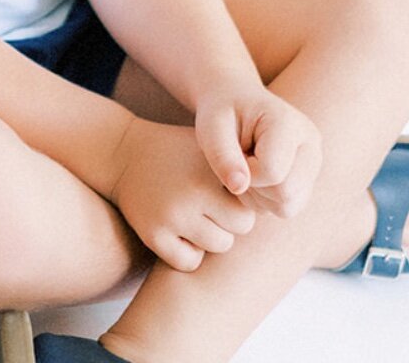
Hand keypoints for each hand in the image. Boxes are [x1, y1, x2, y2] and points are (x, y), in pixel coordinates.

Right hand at [108, 117, 256, 270]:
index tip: (224, 193)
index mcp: (211, 171)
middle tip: (207, 204)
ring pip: (217, 246)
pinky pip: (190, 261)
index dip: (239, 204)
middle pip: (238, 230)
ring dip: (209, 236)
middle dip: (228, 222)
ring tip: (191, 213)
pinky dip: (188, 252)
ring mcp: (172, 215)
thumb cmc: (177, 152)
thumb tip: (286, 191)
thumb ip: (242, 167)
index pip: (250, 209)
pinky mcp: (153, 234)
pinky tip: (176, 229)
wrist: (122, 152)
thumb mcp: (209, 148)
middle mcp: (193, 193)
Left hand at [195, 83, 321, 219]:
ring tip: (245, 168)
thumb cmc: (221, 111)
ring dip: (260, 196)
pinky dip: (267, 200)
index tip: (232, 153)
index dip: (245, 172)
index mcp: (288, 123)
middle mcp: (311, 144)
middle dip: (255, 187)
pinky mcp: (310, 178)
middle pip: (287, 195)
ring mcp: (314, 163)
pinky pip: (288, 208)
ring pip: (288, 207)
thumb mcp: (211, 125)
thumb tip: (238, 187)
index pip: (272, 172)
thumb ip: (222, 155)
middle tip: (238, 163)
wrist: (235, 100)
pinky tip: (255, 176)